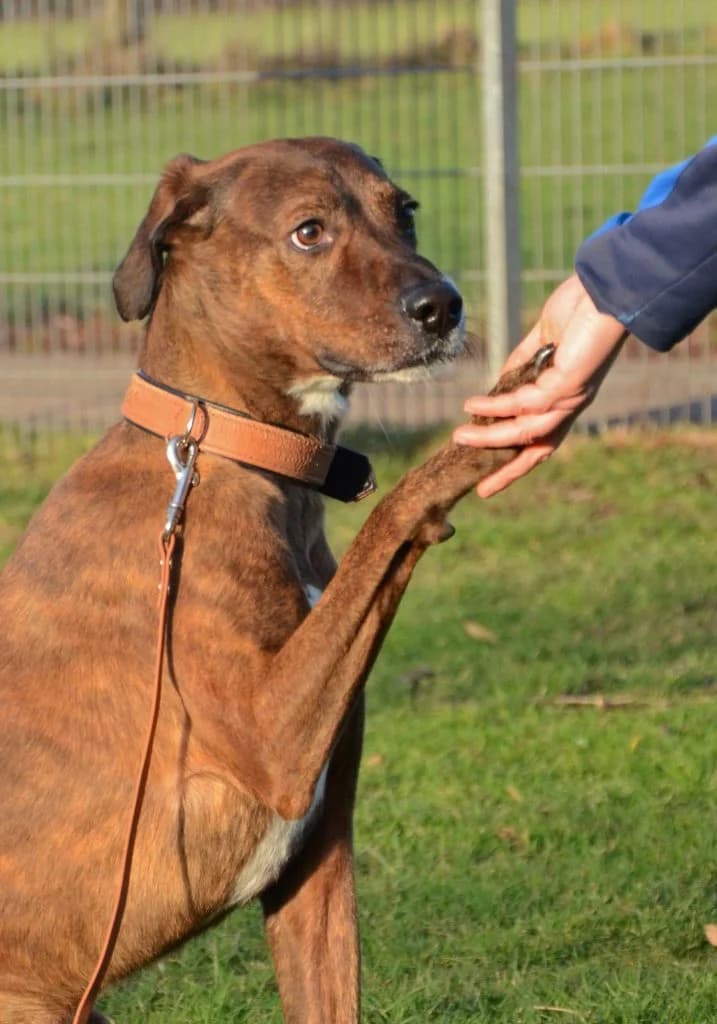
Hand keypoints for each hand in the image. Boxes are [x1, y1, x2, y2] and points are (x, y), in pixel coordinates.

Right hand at [453, 274, 627, 496]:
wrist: (607, 289)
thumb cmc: (581, 308)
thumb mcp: (543, 340)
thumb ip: (521, 364)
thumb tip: (498, 383)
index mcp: (567, 396)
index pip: (541, 437)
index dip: (517, 458)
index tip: (492, 477)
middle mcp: (570, 404)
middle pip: (537, 450)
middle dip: (509, 472)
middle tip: (482, 491)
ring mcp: (569, 397)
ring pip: (525, 431)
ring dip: (490, 438)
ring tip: (459, 437)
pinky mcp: (566, 384)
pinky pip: (523, 404)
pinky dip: (495, 408)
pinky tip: (472, 406)